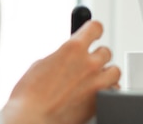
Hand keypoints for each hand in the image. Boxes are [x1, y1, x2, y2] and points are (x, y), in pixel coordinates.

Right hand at [2, 21, 120, 123]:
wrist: (31, 122)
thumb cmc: (28, 98)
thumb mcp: (41, 65)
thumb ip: (62, 56)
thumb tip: (70, 55)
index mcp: (73, 49)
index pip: (95, 28)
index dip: (94, 31)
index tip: (94, 34)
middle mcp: (89, 63)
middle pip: (106, 51)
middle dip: (96, 58)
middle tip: (86, 66)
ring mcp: (97, 82)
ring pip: (114, 70)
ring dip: (106, 74)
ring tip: (94, 81)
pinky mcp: (100, 101)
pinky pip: (114, 91)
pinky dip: (107, 92)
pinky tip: (96, 94)